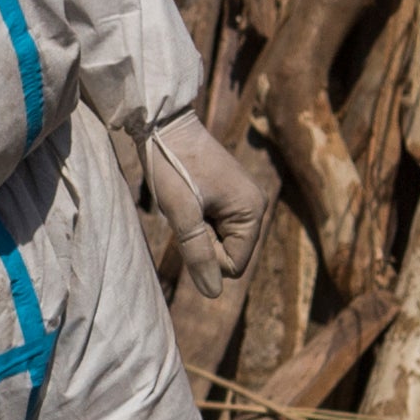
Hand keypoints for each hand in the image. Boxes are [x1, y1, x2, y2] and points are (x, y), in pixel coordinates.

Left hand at [143, 114, 268, 280]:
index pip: (233, 266)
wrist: (163, 125)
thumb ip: (199, 255)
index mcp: (253, 212)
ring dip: (198, 231)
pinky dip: (198, 220)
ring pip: (220, 242)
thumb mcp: (182, 215)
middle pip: (229, 255)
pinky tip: (189, 198)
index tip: (192, 226)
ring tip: (187, 202)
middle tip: (187, 211)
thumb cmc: (172, 166)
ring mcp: (244, 200)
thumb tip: (213, 294)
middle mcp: (256, 206)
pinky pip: (215, 226)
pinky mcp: (230, 195)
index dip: (207, 256)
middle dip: (203, 243)